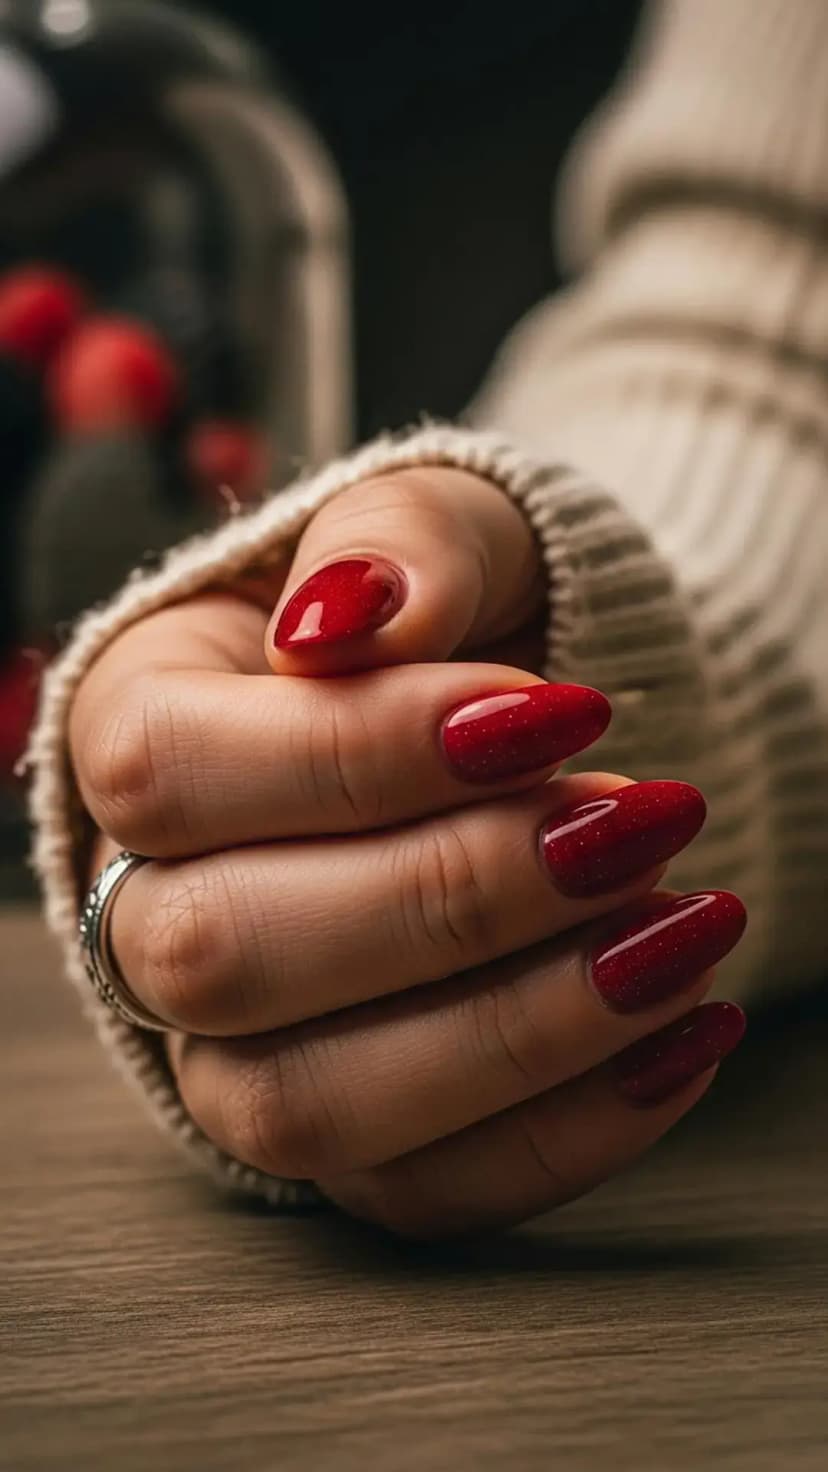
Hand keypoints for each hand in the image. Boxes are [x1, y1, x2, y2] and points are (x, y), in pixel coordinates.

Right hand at [70, 467, 745, 1237]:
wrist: (512, 731)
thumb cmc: (458, 622)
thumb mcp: (442, 530)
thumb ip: (400, 546)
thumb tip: (348, 620)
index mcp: (135, 735)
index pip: (174, 772)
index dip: (364, 754)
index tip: (560, 714)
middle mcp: (152, 908)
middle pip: (221, 955)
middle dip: (452, 897)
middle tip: (640, 822)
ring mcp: (236, 1047)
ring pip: (312, 1103)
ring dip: (520, 1031)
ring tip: (684, 932)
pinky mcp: (348, 1136)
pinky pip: (424, 1189)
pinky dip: (569, 1132)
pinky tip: (683, 1032)